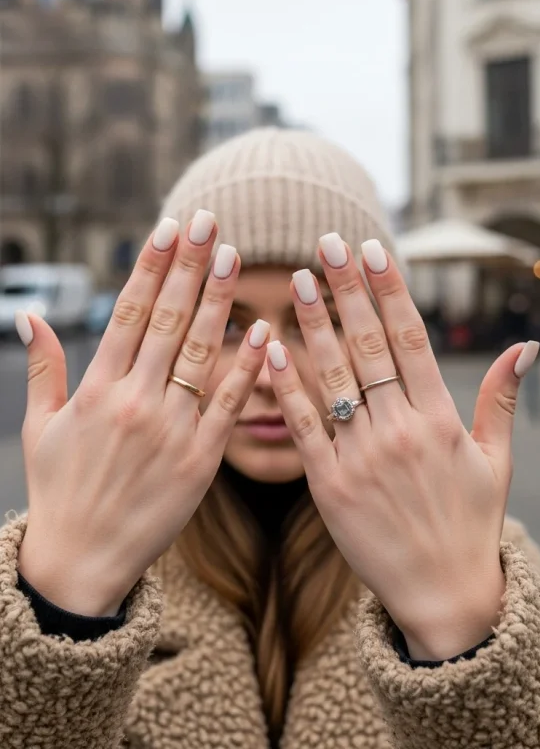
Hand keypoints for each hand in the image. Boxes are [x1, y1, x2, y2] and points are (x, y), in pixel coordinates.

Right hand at [16, 211, 268, 615]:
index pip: (130, 312)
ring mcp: (171, 431)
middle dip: (188, 266)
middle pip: (168, 321)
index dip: (151, 266)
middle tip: (208, 220)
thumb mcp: (41, 428)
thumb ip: (43, 369)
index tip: (167, 227)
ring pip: (200, 354)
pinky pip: (228, 406)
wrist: (82, 562)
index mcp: (97, 390)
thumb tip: (29, 316)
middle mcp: (135, 403)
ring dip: (218, 302)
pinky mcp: (201, 462)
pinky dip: (248, 368)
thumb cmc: (59, 491)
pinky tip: (266, 331)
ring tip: (232, 257)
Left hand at [266, 234, 538, 660]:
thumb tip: (525, 345)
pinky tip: (267, 347)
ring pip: (334, 376)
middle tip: (326, 241)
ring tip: (300, 280)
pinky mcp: (329, 485)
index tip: (371, 249)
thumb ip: (500, 398)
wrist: (443, 595)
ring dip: (315, 324)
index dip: (389, 289)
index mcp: (440, 419)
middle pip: (370, 345)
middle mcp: (400, 430)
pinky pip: (305, 425)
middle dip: (348, 289)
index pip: (411, 338)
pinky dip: (285, 385)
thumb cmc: (471, 523)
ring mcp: (363, 457)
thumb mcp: (495, 460)